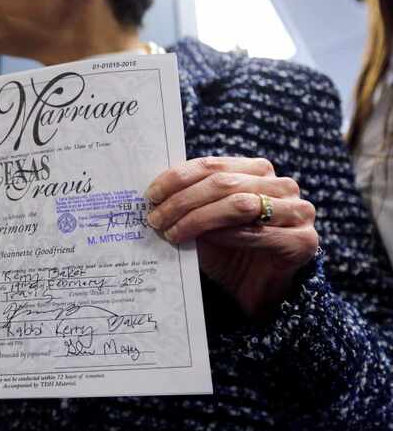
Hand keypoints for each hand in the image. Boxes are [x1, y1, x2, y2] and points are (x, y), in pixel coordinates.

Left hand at [145, 156, 317, 317]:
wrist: (257, 290)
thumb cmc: (227, 250)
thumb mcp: (204, 221)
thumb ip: (189, 202)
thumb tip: (154, 194)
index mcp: (257, 171)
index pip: (212, 165)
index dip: (178, 178)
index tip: (151, 195)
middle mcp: (281, 185)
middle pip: (223, 184)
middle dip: (183, 201)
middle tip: (155, 218)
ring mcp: (298, 211)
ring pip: (239, 204)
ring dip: (198, 218)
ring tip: (171, 232)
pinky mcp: (303, 240)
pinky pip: (257, 233)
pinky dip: (224, 236)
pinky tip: (201, 241)